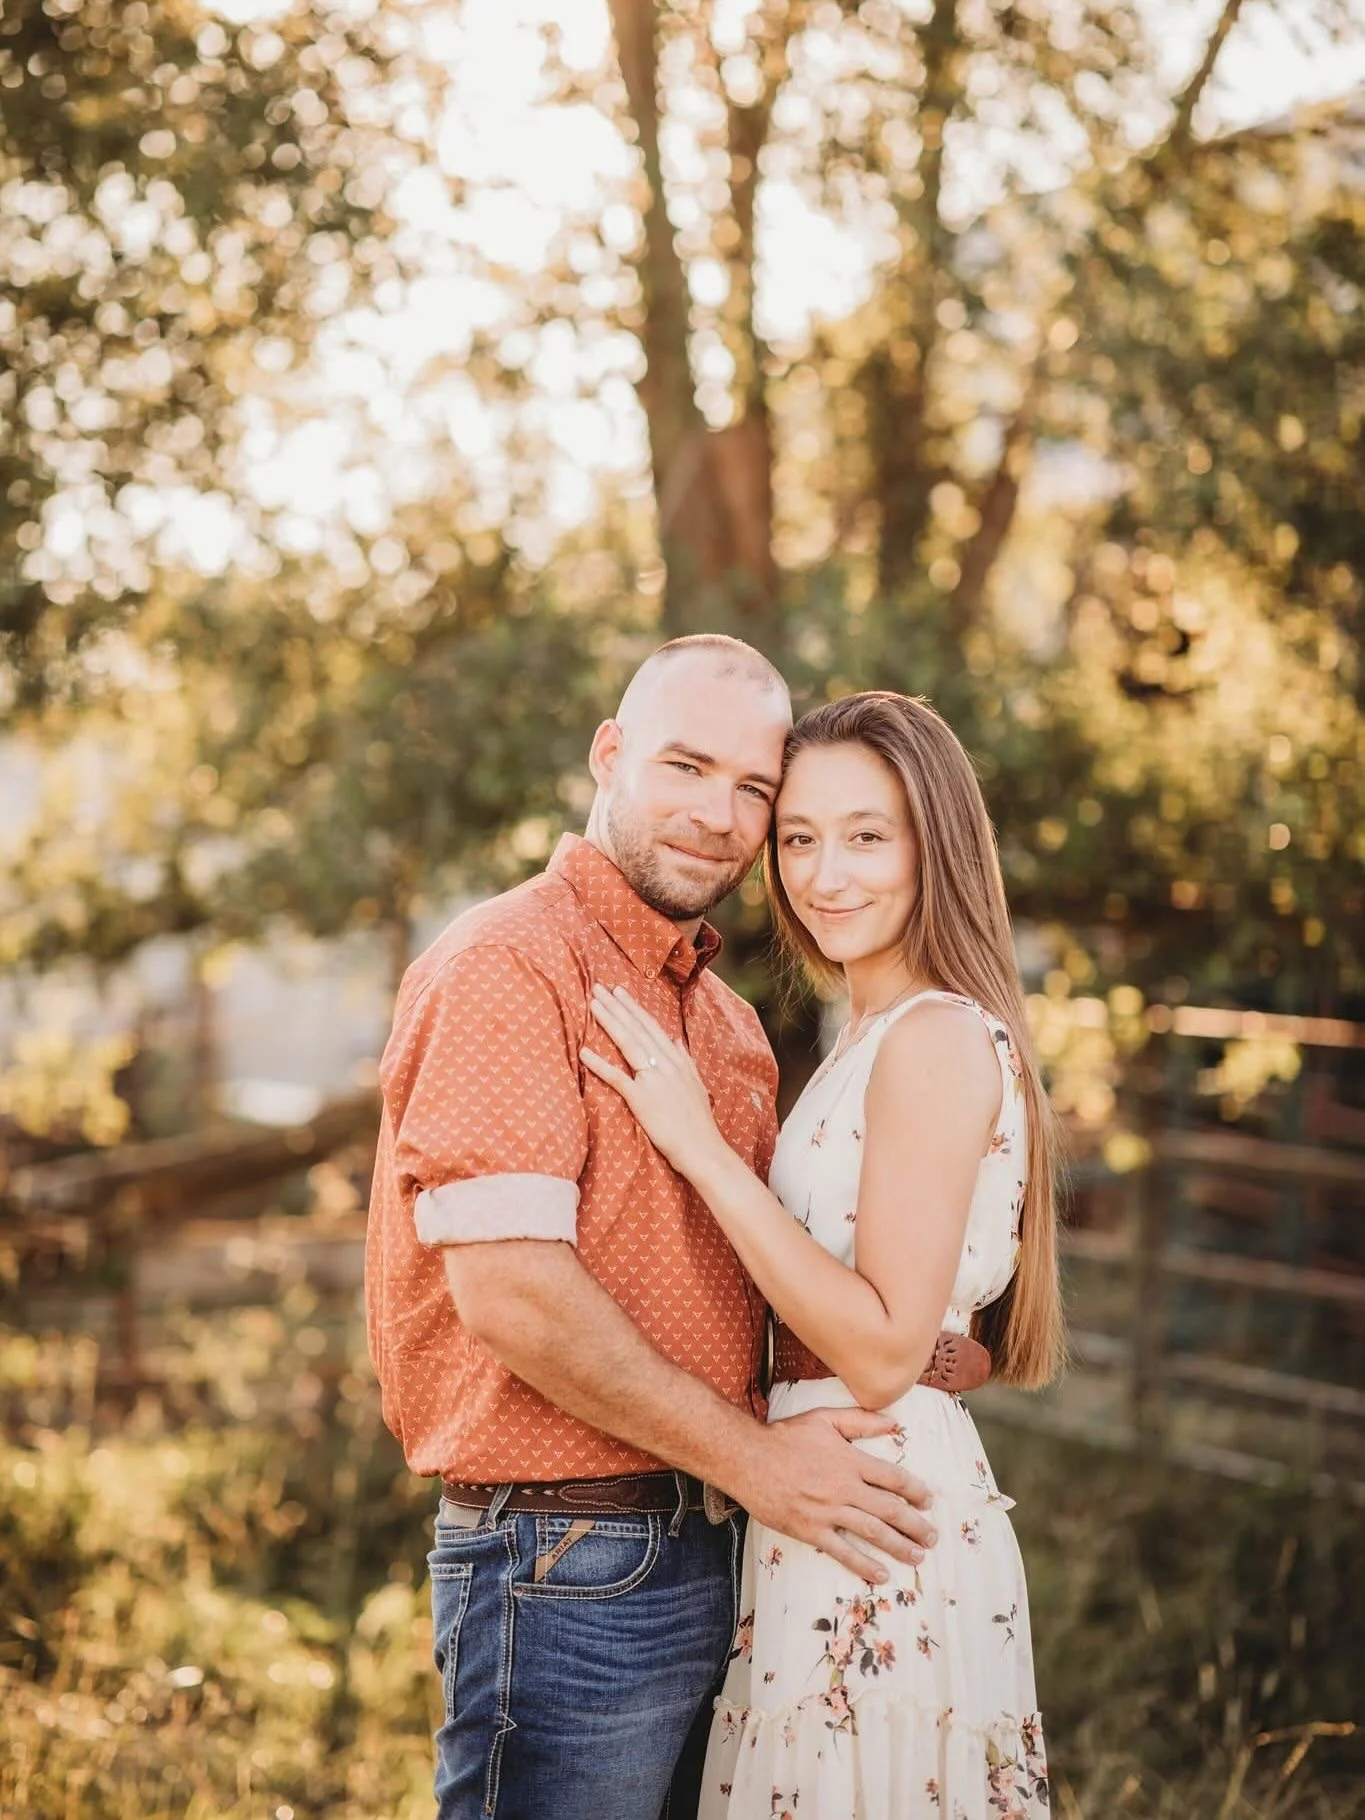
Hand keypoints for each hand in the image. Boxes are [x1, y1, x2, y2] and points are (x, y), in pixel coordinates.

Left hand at [581, 984, 726, 1176]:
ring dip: (609, 1022)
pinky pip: (617, 1077)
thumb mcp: (696, 1084)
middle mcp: (666, 1064)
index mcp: (677, 1060)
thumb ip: (685, 1060)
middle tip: (598, 988)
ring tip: (593, 1005)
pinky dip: (600, 1064)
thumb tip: (676, 1040)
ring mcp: (654, 1080)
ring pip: (628, 1043)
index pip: (651, 1026)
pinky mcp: (642, 1099)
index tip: (619, 992)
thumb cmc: (698, 1121)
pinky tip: (584, 1052)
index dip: (633, 1008)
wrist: (703, 1148)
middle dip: (616, 1006)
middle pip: (637, 1029)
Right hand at [735, 1406, 936, 1584]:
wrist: (748, 1459)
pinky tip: (881, 1574)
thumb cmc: (785, 1437)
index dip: (916, 1491)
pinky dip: (864, 1564)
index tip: (928, 1501)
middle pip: (890, 1510)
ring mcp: (828, 1512)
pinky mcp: (810, 1531)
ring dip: (899, 1546)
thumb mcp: (824, 1419)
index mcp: (850, 1461)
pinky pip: (842, 1551)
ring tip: (917, 1557)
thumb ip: (860, 1420)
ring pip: (872, 1532)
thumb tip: (894, 1423)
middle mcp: (844, 1488)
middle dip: (915, 1526)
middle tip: (932, 1538)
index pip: (893, 1478)